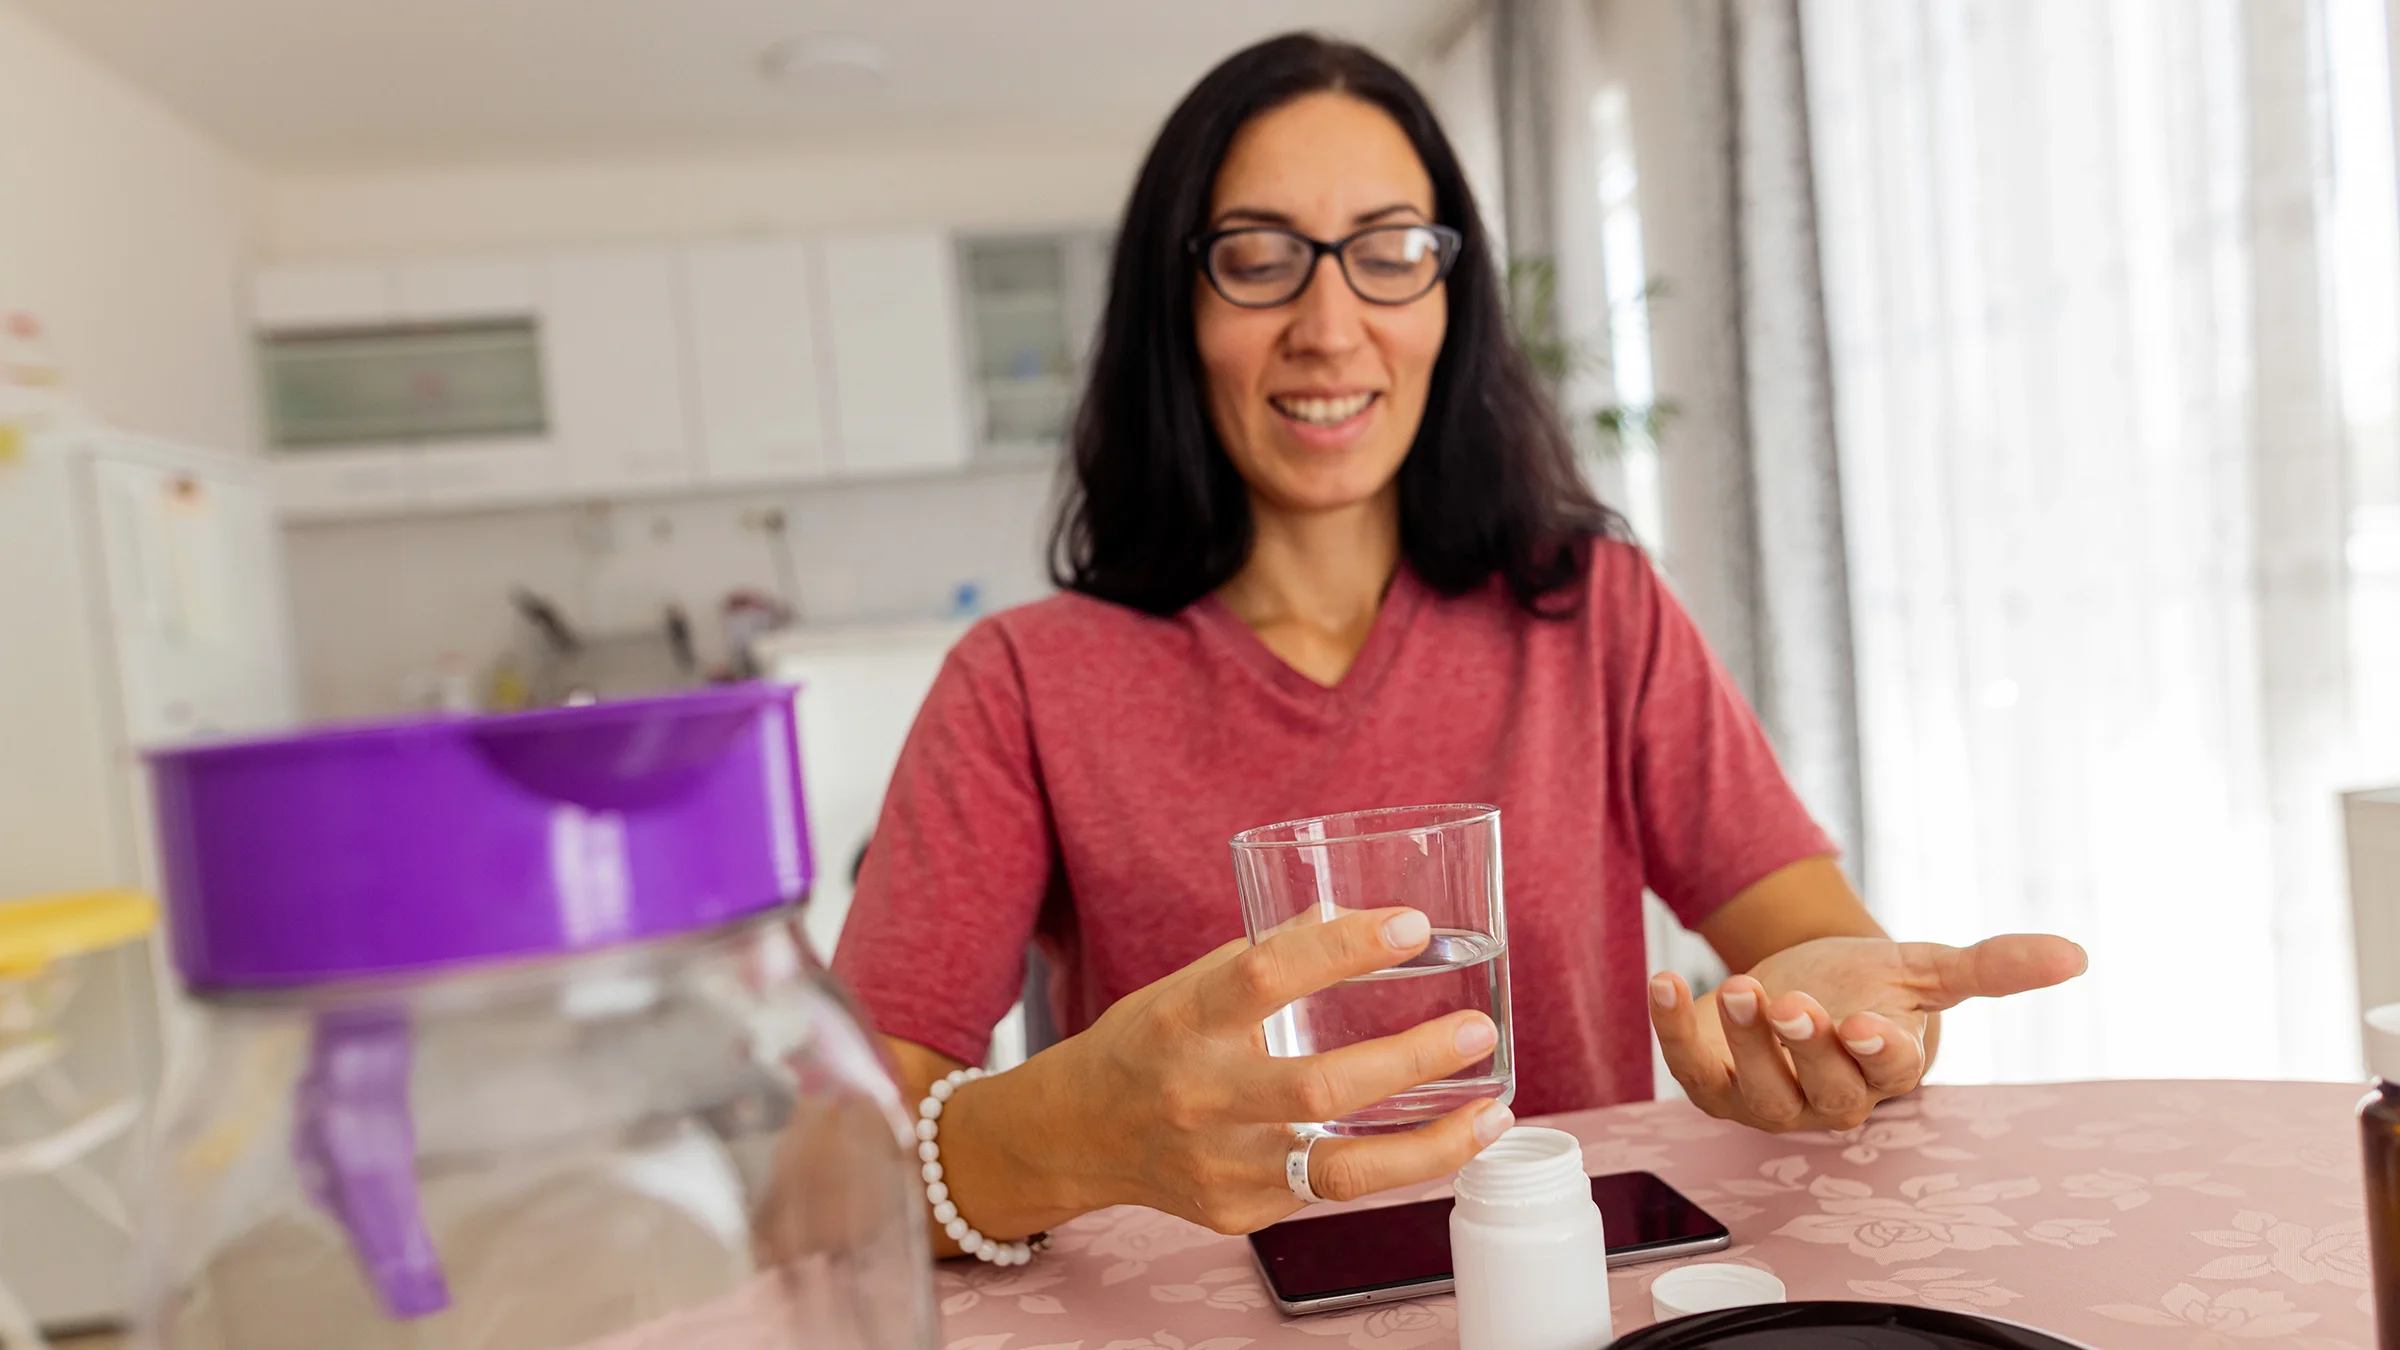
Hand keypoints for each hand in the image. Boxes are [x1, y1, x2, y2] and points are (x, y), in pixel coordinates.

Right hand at [931, 906, 1512, 1240]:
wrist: (1074, 1135)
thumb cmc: (1146, 1045)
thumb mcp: (1191, 985)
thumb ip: (1270, 958)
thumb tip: (1360, 916)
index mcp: (1185, 1019)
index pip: (1268, 974)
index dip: (1344, 947)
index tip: (1412, 927)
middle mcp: (1200, 1096)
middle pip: (1320, 1084)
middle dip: (1414, 1058)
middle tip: (1476, 1030)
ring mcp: (1220, 1164)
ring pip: (1343, 1168)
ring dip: (1433, 1144)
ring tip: (1494, 1116)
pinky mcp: (1237, 1211)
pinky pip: (1330, 1190)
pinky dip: (1393, 1167)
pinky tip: (1438, 1144)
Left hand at [1648, 933, 2086, 1132]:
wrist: (1799, 981)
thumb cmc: (1867, 985)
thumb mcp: (1924, 968)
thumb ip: (1992, 966)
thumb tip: (2075, 954)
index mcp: (1887, 1070)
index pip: (1889, 1074)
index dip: (1877, 1053)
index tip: (1866, 1024)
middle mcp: (1829, 1096)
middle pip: (1821, 1090)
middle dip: (1803, 1048)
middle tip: (1789, 1002)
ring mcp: (1769, 1098)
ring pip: (1755, 1089)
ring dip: (1741, 1040)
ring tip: (1738, 986)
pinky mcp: (1714, 1085)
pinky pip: (1689, 1068)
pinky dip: (1672, 1027)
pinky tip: (1664, 981)